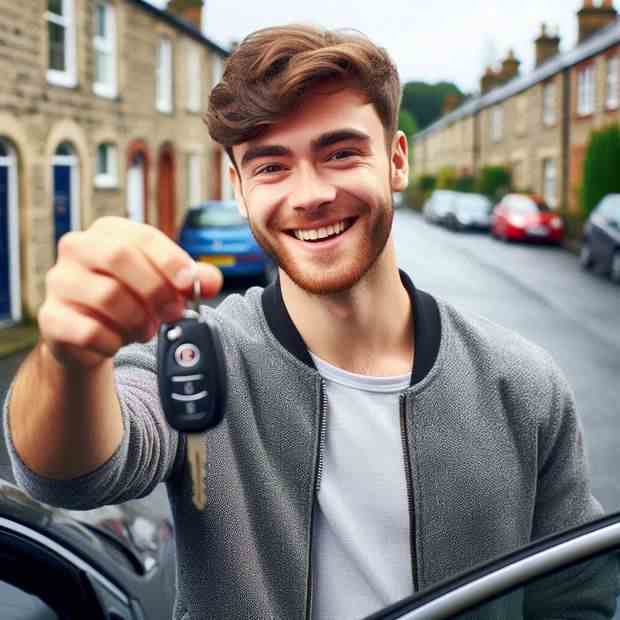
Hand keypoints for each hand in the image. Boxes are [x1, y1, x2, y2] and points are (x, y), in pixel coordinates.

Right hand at [38, 217, 222, 368]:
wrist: (89, 334)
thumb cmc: (130, 298)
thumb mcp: (164, 283)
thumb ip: (191, 279)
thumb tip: (212, 280)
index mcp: (108, 231)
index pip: (143, 236)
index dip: (171, 260)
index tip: (191, 285)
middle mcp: (78, 248)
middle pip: (120, 257)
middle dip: (155, 289)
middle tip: (173, 313)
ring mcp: (59, 281)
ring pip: (106, 295)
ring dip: (137, 319)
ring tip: (145, 329)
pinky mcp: (51, 317)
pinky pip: (89, 331)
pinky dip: (114, 342)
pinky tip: (119, 341)